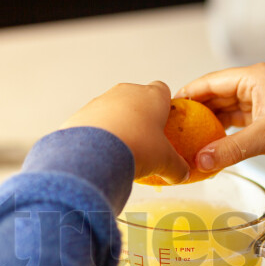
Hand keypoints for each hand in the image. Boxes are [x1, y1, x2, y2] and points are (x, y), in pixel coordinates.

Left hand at [60, 81, 189, 183]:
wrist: (96, 152)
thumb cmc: (137, 148)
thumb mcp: (165, 162)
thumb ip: (177, 167)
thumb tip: (182, 175)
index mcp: (152, 96)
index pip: (162, 90)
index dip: (164, 105)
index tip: (164, 123)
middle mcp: (126, 91)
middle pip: (136, 98)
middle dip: (139, 115)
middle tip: (143, 140)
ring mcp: (102, 100)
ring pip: (113, 109)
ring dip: (118, 124)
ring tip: (121, 150)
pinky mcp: (82, 113)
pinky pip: (94, 121)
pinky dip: (99, 134)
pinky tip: (102, 153)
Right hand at [178, 63, 264, 172]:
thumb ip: (229, 150)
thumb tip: (200, 161)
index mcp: (256, 77)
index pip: (211, 82)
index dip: (188, 94)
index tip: (168, 108)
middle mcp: (258, 84)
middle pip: (217, 95)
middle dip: (197, 112)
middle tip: (175, 127)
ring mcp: (264, 100)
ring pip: (228, 110)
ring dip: (211, 124)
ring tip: (188, 138)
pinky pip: (239, 122)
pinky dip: (226, 132)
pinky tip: (212, 145)